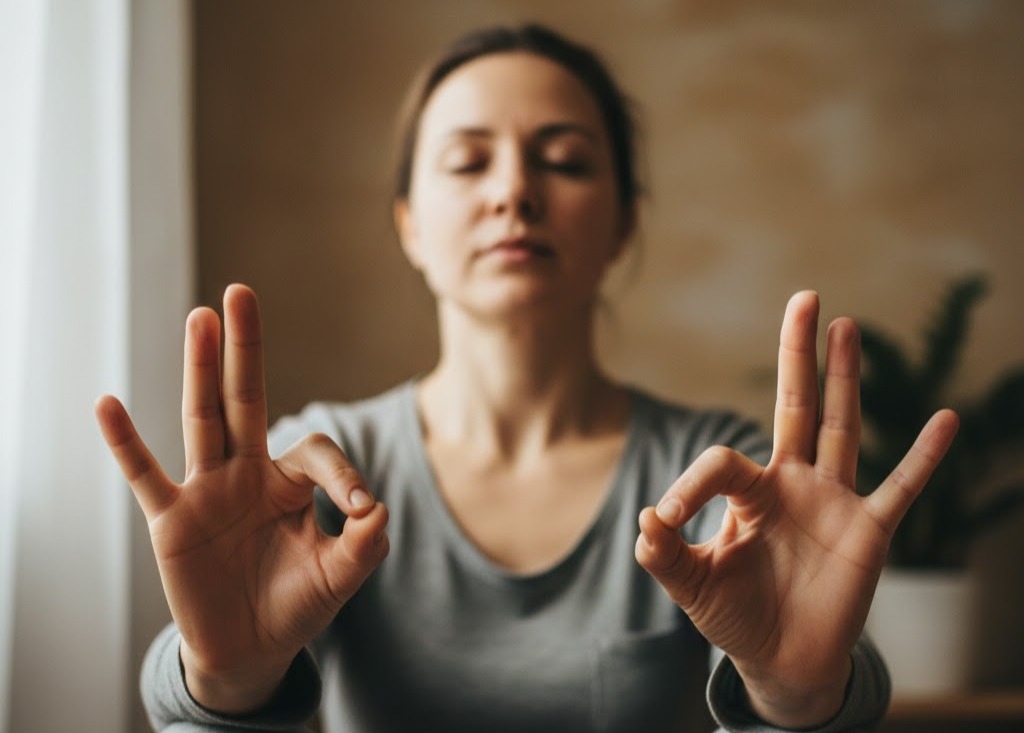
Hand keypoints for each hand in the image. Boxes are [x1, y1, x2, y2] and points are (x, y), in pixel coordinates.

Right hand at [95, 284, 388, 712]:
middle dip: (245, 349)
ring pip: (202, 421)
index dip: (343, 475)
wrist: (251, 650)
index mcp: (289, 483)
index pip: (317, 451)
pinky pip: (145, 476)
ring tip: (200, 317)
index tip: (359, 510)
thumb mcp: (341, 576)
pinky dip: (125, 442)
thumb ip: (364, 544)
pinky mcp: (172, 521)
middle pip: (246, 400)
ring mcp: (206, 493)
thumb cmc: (297, 605)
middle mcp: (247, 475)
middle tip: (241, 292)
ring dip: (199, 370)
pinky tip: (106, 403)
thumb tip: (376, 507)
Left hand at [635, 291, 957, 727]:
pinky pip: (901, 488)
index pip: (721, 463)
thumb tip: (645, 517)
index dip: (690, 485)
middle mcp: (791, 485)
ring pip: (842, 429)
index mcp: (748, 494)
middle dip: (796, 356)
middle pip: (796, 406)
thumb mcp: (691, 586)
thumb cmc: (735, 617)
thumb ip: (665, 555)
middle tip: (804, 298)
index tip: (666, 521)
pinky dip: (924, 457)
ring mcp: (832, 503)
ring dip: (845, 379)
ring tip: (845, 326)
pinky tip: (946, 418)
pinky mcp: (868, 532)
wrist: (782, 662)